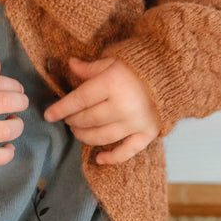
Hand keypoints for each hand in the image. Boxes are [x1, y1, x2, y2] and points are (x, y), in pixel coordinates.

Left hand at [43, 57, 159, 163]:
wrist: (172, 76)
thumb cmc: (137, 67)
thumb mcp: (112, 61)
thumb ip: (90, 68)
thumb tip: (69, 64)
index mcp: (111, 84)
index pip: (79, 99)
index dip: (61, 108)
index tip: (48, 115)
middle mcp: (122, 105)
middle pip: (88, 119)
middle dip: (73, 121)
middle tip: (67, 119)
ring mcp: (135, 122)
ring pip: (102, 136)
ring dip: (85, 136)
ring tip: (77, 131)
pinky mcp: (147, 133)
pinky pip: (127, 151)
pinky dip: (112, 158)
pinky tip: (98, 159)